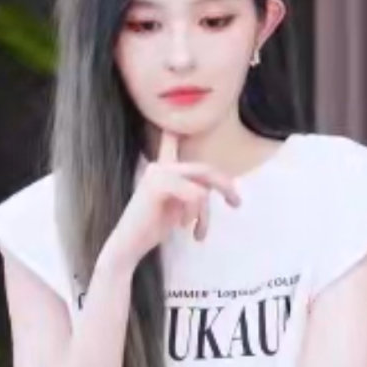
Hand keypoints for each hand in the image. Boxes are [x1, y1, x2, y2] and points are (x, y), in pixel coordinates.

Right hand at [102, 132, 241, 268]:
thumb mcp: (179, 206)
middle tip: (237, 204)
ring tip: (198, 231)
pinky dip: (195, 215)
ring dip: (204, 214)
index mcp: (163, 169)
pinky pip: (195, 195)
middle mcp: (160, 167)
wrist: (129, 246)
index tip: (172, 121)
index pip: (170, 144)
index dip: (173, 133)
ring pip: (202, 188)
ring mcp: (158, 173)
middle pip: (205, 169)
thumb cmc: (153, 228)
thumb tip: (217, 185)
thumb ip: (194, 190)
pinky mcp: (158, 185)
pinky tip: (183, 227)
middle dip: (225, 186)